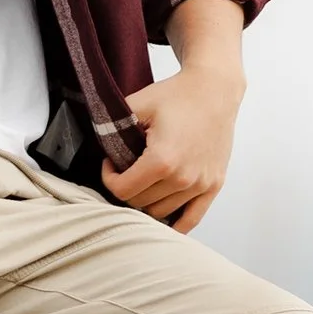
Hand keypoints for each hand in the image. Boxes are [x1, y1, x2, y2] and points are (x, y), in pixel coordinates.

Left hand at [104, 58, 242, 231]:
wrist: (215, 90)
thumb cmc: (176, 95)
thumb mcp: (138, 104)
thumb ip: (111, 126)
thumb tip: (97, 145)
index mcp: (162, 160)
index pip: (123, 190)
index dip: (109, 178)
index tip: (110, 163)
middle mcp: (183, 178)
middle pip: (140, 203)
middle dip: (126, 188)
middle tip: (125, 169)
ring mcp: (201, 185)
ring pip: (162, 213)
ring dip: (147, 201)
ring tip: (144, 181)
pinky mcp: (214, 186)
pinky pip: (191, 220)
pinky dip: (175, 224)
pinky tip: (163, 217)